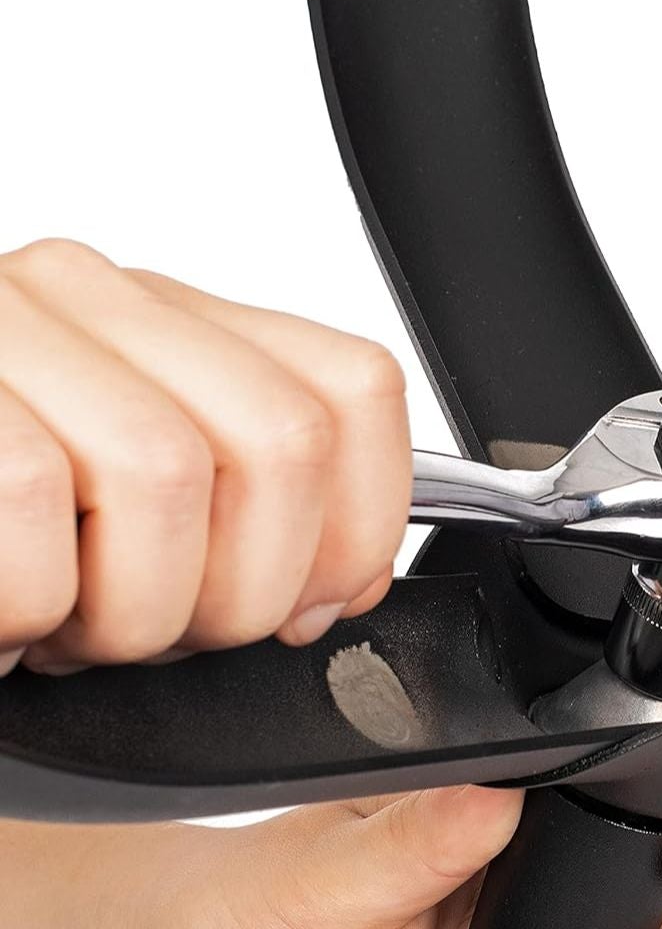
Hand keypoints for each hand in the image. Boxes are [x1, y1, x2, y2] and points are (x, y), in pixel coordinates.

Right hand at [0, 238, 409, 673]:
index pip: (351, 388)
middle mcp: (84, 296)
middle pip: (280, 441)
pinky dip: (28, 603)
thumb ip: (247, 522)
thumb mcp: (135, 528)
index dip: (359, 523)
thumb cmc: (0, 551)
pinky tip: (4, 616)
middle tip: (159, 632)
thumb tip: (341, 586)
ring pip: (163, 469)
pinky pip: (27, 497)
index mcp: (167, 324)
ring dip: (130, 606)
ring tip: (67, 626)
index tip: (312, 603)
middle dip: (245, 589)